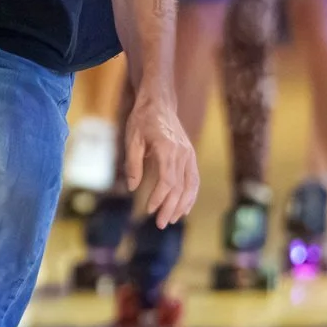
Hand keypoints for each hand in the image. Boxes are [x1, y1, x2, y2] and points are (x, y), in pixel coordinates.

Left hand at [122, 87, 199, 227]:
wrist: (159, 102)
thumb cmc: (142, 120)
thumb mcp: (132, 139)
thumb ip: (133, 164)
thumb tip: (133, 188)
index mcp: (168, 149)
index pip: (167, 181)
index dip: (159, 198)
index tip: (149, 210)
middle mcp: (182, 153)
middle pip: (179, 187)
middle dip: (170, 208)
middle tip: (161, 224)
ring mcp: (189, 154)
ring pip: (190, 185)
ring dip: (183, 205)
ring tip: (173, 219)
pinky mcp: (190, 155)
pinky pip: (194, 179)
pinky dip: (191, 195)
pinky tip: (185, 207)